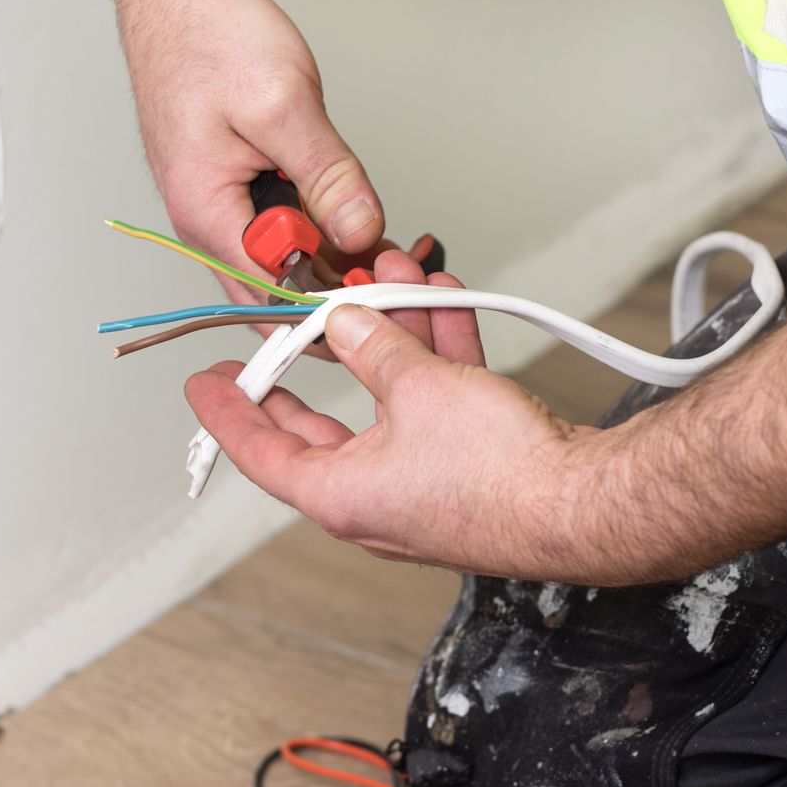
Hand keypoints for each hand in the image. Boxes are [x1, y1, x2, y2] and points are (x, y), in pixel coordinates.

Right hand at [112, 0, 385, 301]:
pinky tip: (353, 218)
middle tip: (392, 264)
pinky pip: (280, 229)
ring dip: (332, 256)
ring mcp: (219, 207)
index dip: (331, 298)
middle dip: (337, 284)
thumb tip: (359, 232)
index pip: (273, 295)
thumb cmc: (209, 35)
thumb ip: (327, 176)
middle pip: (278, 291)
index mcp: (206, 213)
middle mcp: (205, 221)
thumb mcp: (282, 104)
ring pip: (283, 261)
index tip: (379, 283)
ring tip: (381, 240)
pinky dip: (319, 229)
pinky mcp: (235, 190)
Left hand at [185, 251, 607, 579]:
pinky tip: (443, 309)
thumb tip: (346, 321)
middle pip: (320, 425)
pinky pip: (432, 408)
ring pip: (385, 404)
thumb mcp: (418, 388)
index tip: (203, 385)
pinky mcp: (463, 471)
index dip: (228, 412)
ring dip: (389, 342)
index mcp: (339, 495)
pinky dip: (434, 361)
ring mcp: (418, 487)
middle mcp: (371, 499)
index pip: (260, 452)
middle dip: (316, 358)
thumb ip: (374, 346)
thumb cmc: (501, 475)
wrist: (583, 503)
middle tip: (287, 328)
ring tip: (388, 283)